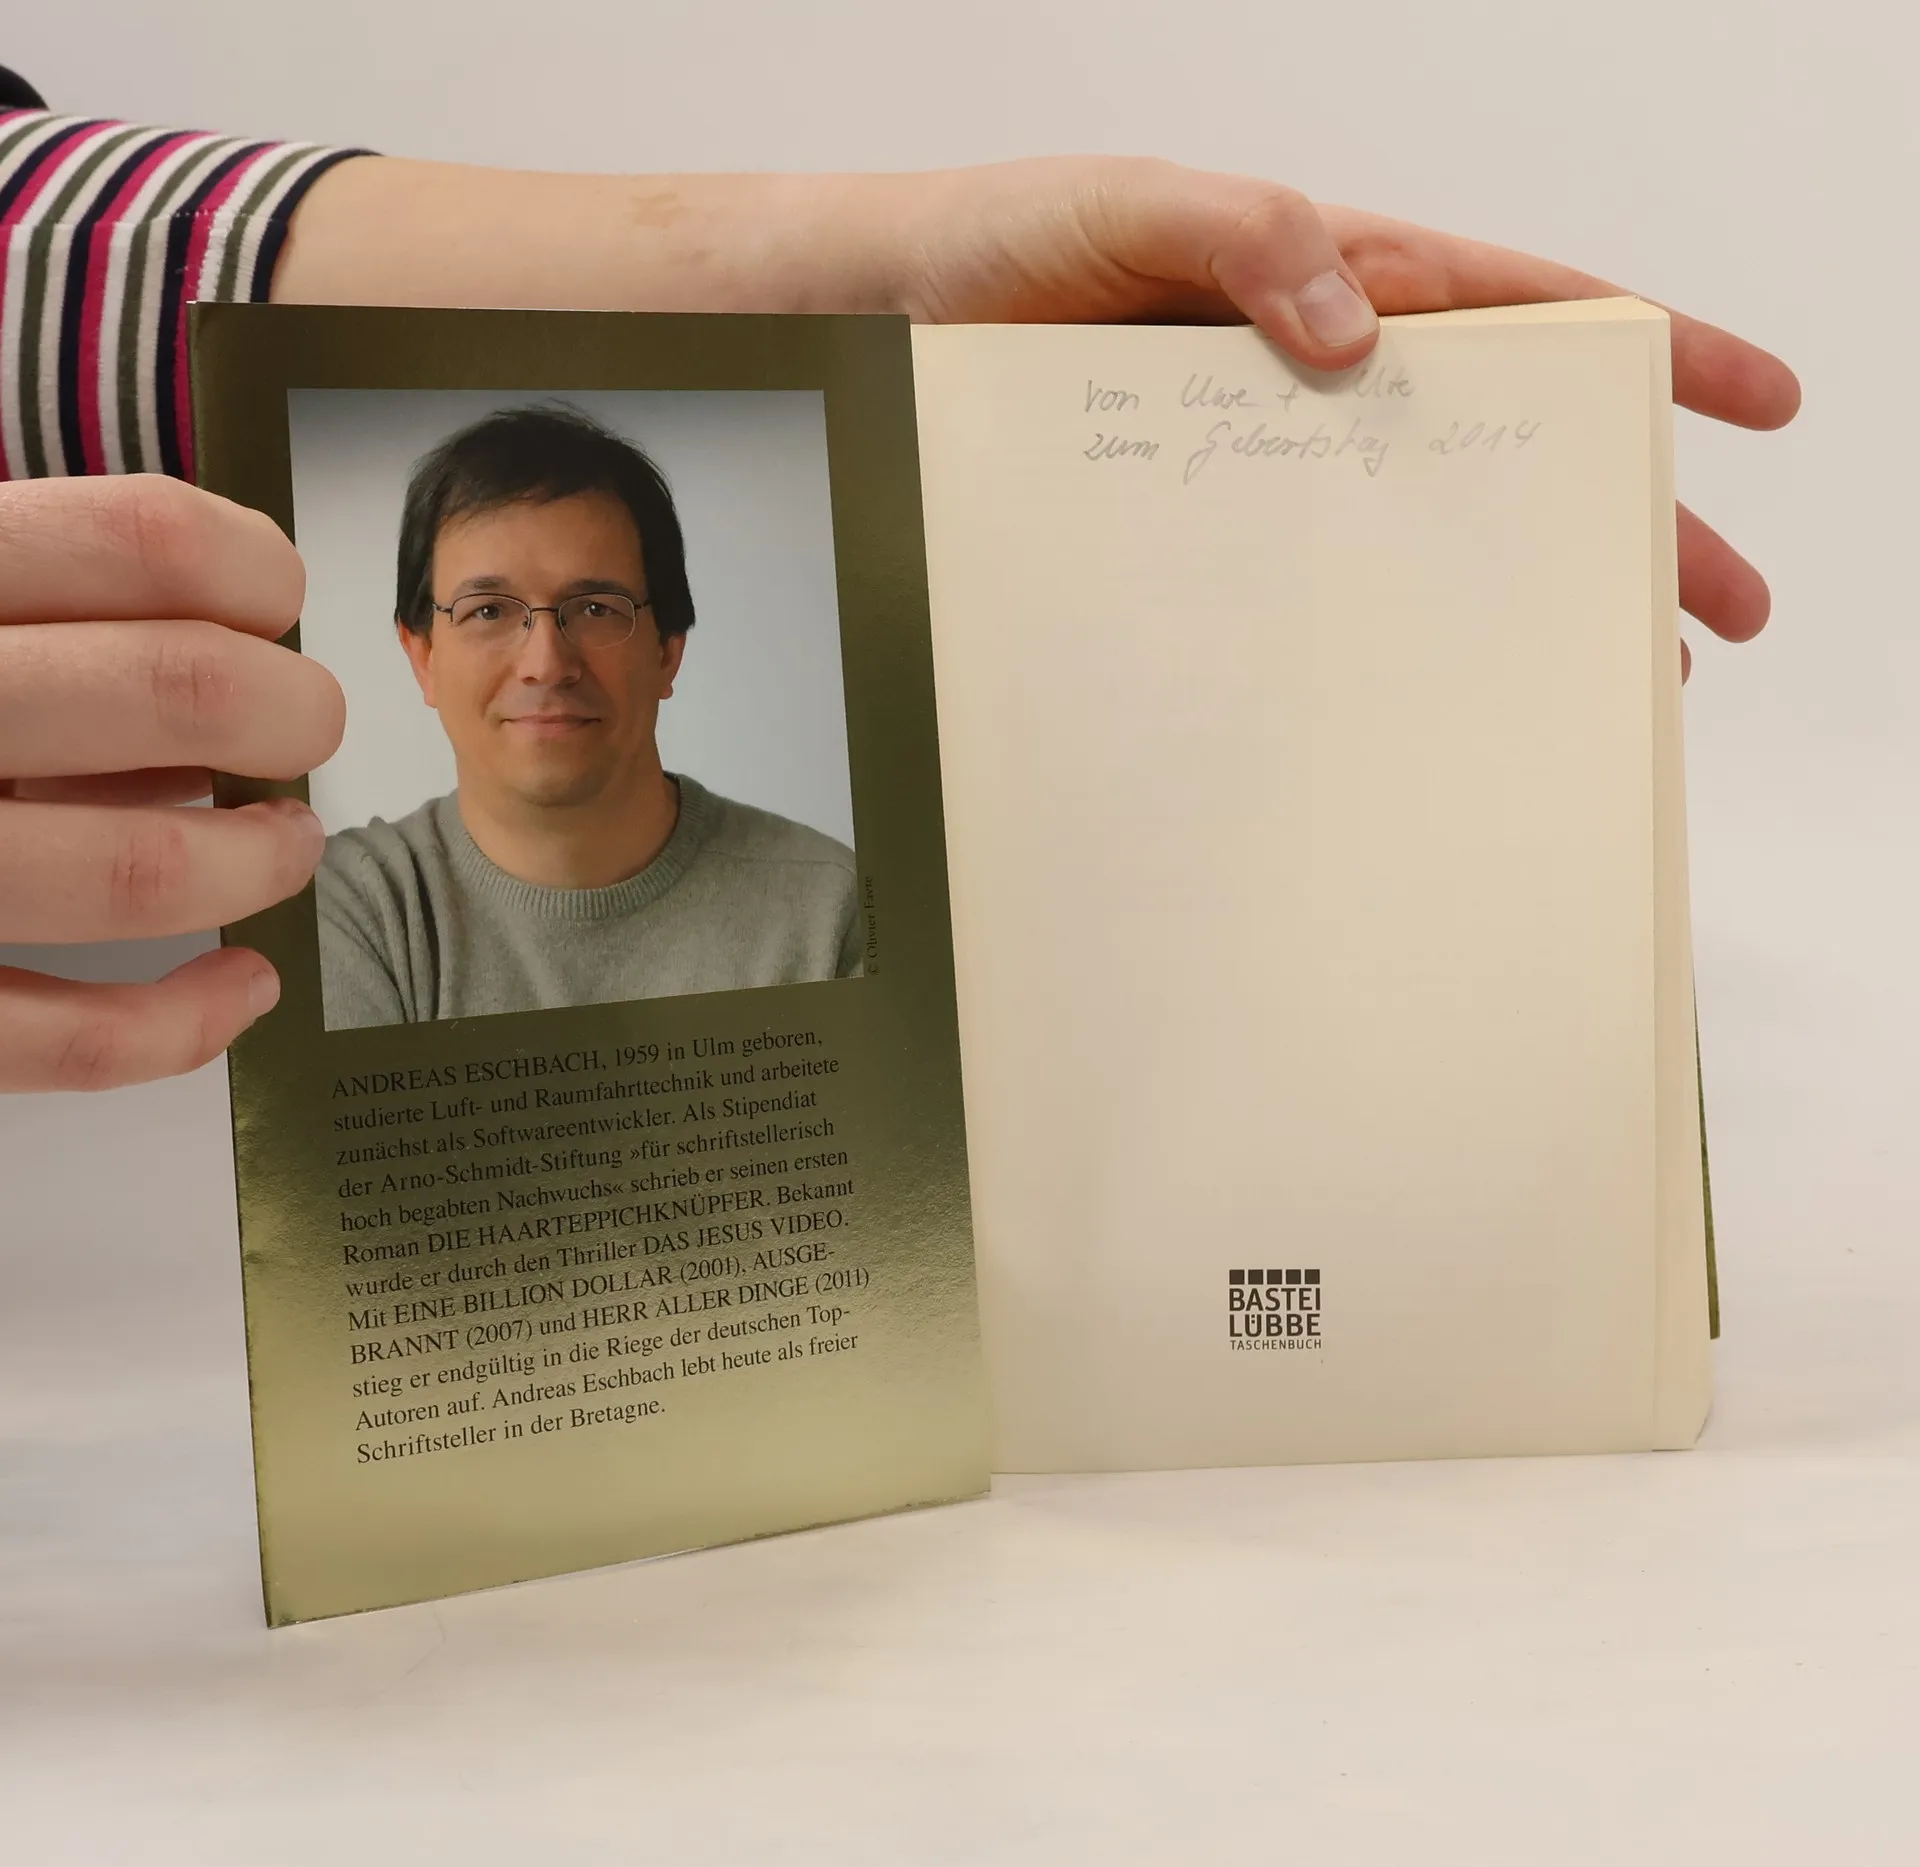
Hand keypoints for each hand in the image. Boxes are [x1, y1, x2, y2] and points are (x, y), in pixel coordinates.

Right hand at [0, 477, 343, 1091]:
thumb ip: (36, 593)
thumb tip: (238, 633)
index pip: (138, 540)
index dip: (253, 570)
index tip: (277, 602)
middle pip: (175, 692)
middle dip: (290, 714)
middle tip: (306, 730)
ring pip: (137, 870)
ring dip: (256, 862)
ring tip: (286, 846)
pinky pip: (61, 1038)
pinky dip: (184, 1023)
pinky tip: (242, 983)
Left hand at [873, 158, 1800, 667]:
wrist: (882, 323)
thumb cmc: (1005, 245)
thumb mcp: (1130, 208)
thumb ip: (1247, 240)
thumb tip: (1362, 328)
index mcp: (1337, 280)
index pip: (1529, 310)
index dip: (1653, 352)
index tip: (1754, 406)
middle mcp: (1317, 374)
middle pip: (1506, 450)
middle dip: (1624, 523)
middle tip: (1714, 614)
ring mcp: (1263, 461)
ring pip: (1421, 532)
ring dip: (1513, 601)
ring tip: (1603, 675)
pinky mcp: (1195, 524)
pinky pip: (1307, 580)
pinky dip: (1373, 633)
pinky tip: (1412, 689)